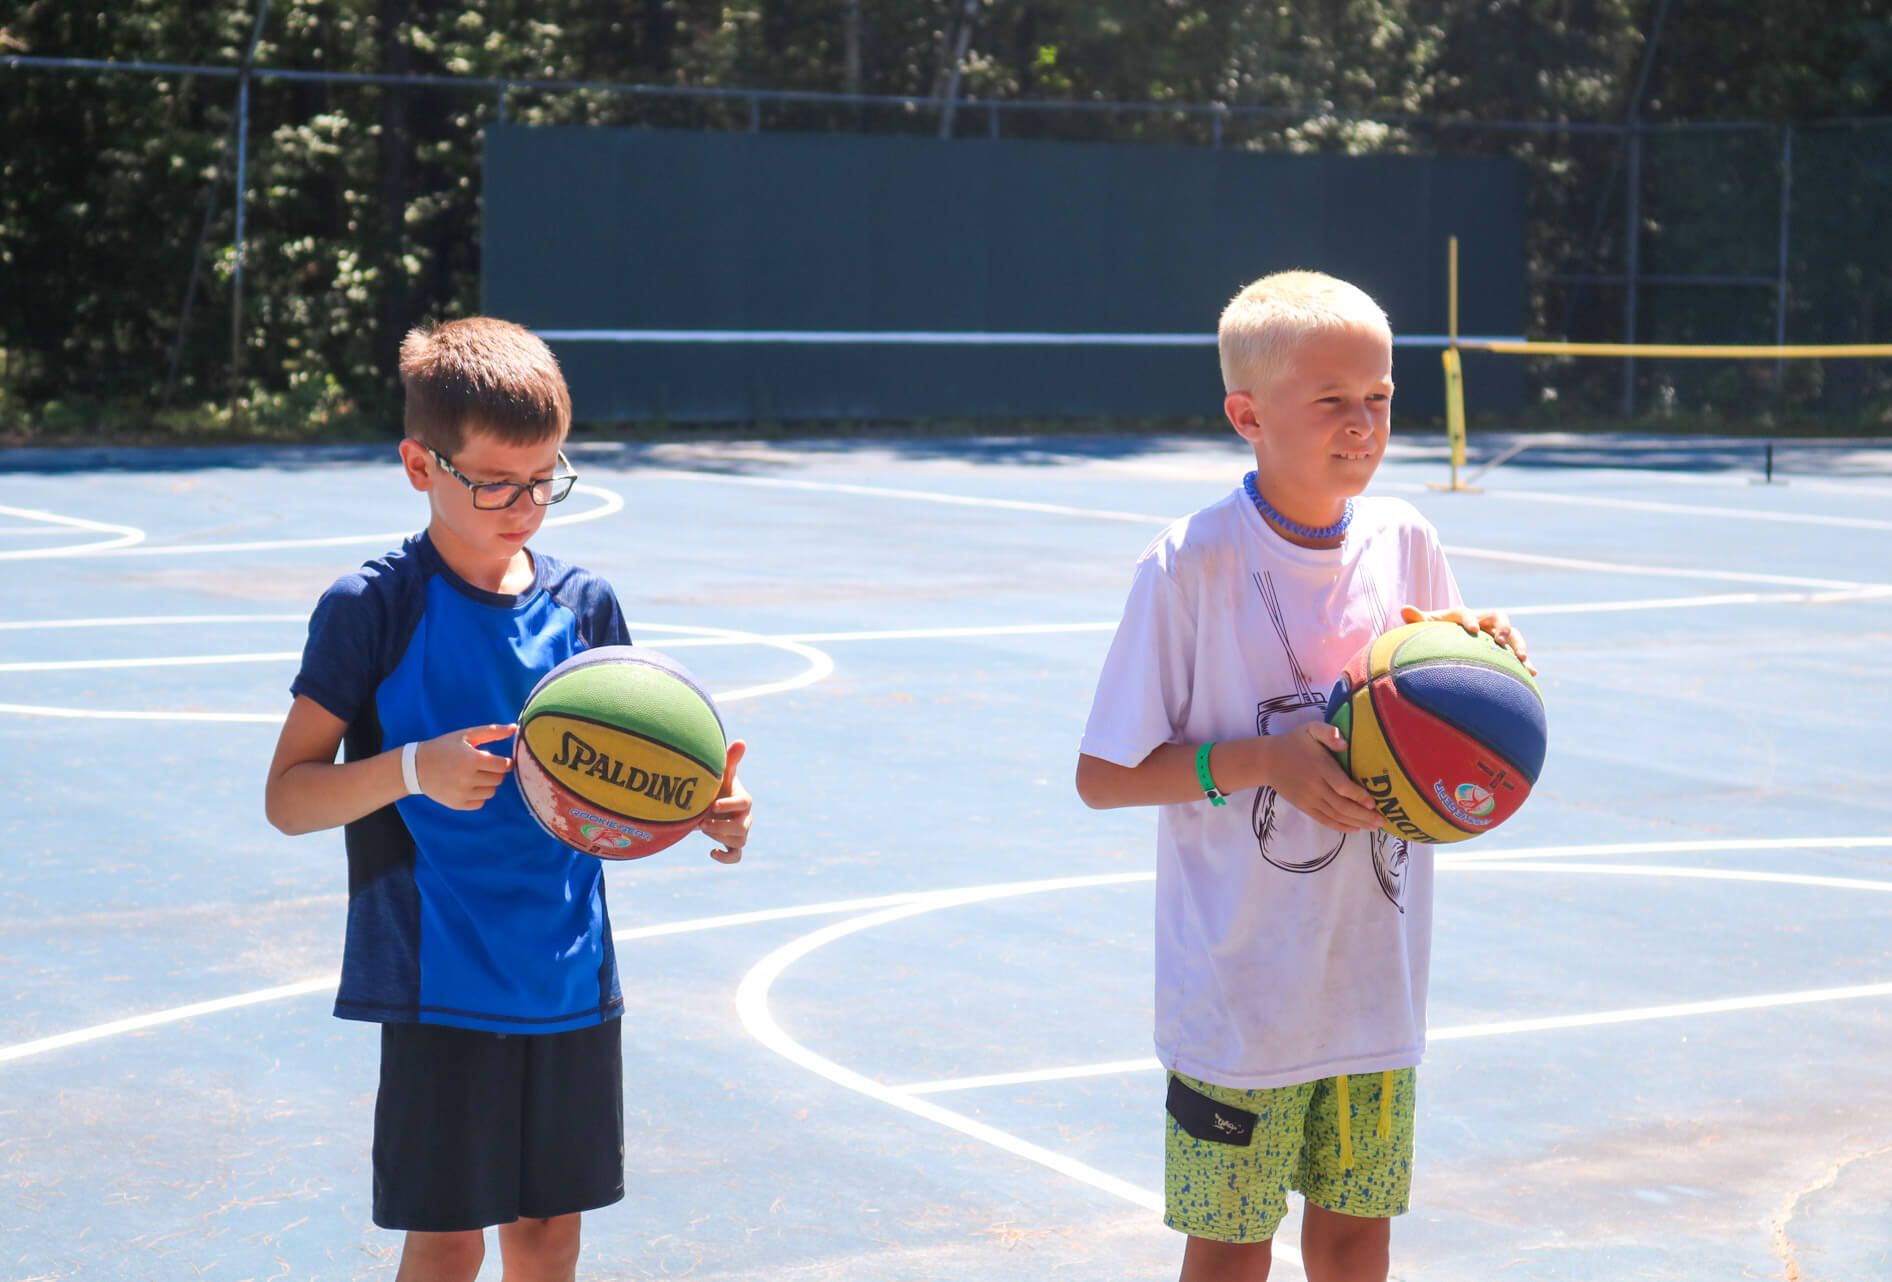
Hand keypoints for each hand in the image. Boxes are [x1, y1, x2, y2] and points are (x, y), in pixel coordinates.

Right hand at [414, 723, 514, 809]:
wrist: (416, 766)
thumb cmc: (444, 747)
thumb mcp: (466, 735)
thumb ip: (492, 731)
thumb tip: (515, 728)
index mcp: (472, 760)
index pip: (504, 766)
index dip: (505, 762)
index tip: (499, 760)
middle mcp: (468, 778)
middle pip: (499, 779)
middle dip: (496, 772)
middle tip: (484, 766)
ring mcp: (462, 793)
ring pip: (491, 792)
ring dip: (488, 783)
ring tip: (475, 775)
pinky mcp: (458, 804)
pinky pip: (480, 803)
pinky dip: (478, 795)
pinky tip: (468, 785)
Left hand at [697, 739, 750, 863]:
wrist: (709, 803)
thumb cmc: (716, 786)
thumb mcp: (722, 773)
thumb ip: (730, 760)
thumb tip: (741, 741)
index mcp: (744, 800)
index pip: (744, 804)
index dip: (729, 806)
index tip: (713, 805)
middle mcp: (745, 817)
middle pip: (742, 828)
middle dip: (721, 826)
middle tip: (701, 822)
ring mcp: (740, 832)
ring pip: (740, 842)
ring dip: (720, 838)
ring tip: (702, 828)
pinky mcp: (732, 845)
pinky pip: (736, 857)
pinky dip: (726, 857)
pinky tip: (711, 852)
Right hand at [1258, 724, 1383, 834]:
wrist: (1268, 760)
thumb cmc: (1295, 742)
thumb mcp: (1310, 729)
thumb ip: (1328, 732)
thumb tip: (1344, 743)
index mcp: (1319, 767)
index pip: (1341, 786)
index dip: (1358, 796)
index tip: (1374, 802)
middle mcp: (1314, 786)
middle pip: (1341, 805)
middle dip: (1364, 815)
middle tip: (1382, 821)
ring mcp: (1308, 799)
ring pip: (1335, 816)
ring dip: (1357, 823)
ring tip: (1374, 827)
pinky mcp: (1304, 806)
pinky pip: (1324, 820)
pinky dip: (1341, 826)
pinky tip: (1355, 829)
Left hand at [1400, 604, 1534, 675]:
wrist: (1451, 637)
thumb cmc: (1435, 632)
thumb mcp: (1426, 627)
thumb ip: (1417, 619)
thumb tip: (1404, 609)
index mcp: (1460, 615)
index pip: (1465, 612)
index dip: (1470, 618)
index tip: (1472, 629)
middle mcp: (1482, 621)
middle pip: (1498, 616)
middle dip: (1501, 627)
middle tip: (1499, 639)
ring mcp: (1494, 634)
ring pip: (1512, 633)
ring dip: (1518, 643)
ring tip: (1521, 657)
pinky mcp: (1503, 648)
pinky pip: (1517, 652)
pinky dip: (1526, 660)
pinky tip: (1532, 671)